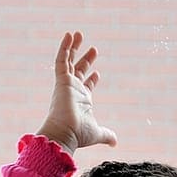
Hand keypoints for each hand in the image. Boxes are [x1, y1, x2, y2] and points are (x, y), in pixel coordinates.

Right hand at [36, 31, 117, 154]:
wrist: (65, 133)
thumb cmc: (78, 134)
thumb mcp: (97, 132)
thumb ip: (106, 134)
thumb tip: (115, 142)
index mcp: (81, 100)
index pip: (86, 86)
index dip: (92, 79)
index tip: (97, 72)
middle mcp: (73, 90)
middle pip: (78, 70)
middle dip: (86, 59)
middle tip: (94, 49)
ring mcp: (66, 84)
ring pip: (68, 61)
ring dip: (73, 47)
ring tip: (77, 33)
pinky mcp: (61, 80)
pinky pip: (61, 60)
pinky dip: (64, 47)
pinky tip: (68, 35)